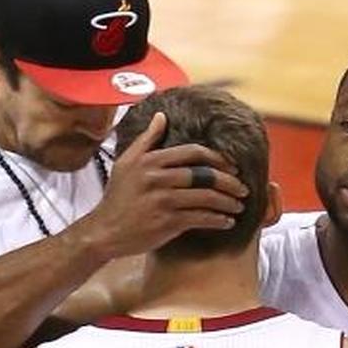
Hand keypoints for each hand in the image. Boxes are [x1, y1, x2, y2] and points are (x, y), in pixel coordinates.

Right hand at [77, 113, 249, 258]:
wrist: (104, 231)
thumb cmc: (118, 197)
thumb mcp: (126, 163)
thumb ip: (147, 139)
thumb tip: (161, 116)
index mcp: (151, 161)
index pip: (193, 153)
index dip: (218, 158)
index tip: (232, 167)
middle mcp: (157, 178)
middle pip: (204, 175)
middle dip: (229, 182)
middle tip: (243, 188)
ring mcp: (162, 200)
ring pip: (206, 197)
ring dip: (228, 202)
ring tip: (239, 207)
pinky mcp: (166, 222)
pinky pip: (200, 218)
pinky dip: (218, 220)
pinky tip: (227, 222)